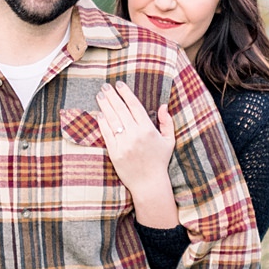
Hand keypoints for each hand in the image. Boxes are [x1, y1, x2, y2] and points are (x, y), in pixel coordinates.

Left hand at [94, 82, 178, 226]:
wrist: (149, 184)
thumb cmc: (159, 161)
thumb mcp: (169, 141)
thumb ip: (167, 122)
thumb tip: (163, 105)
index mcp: (148, 130)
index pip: (134, 106)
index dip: (126, 94)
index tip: (119, 85)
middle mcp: (135, 135)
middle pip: (121, 110)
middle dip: (112, 96)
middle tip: (105, 86)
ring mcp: (124, 144)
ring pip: (112, 120)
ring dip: (105, 106)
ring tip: (100, 96)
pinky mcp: (114, 153)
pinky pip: (107, 134)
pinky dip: (102, 123)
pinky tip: (99, 114)